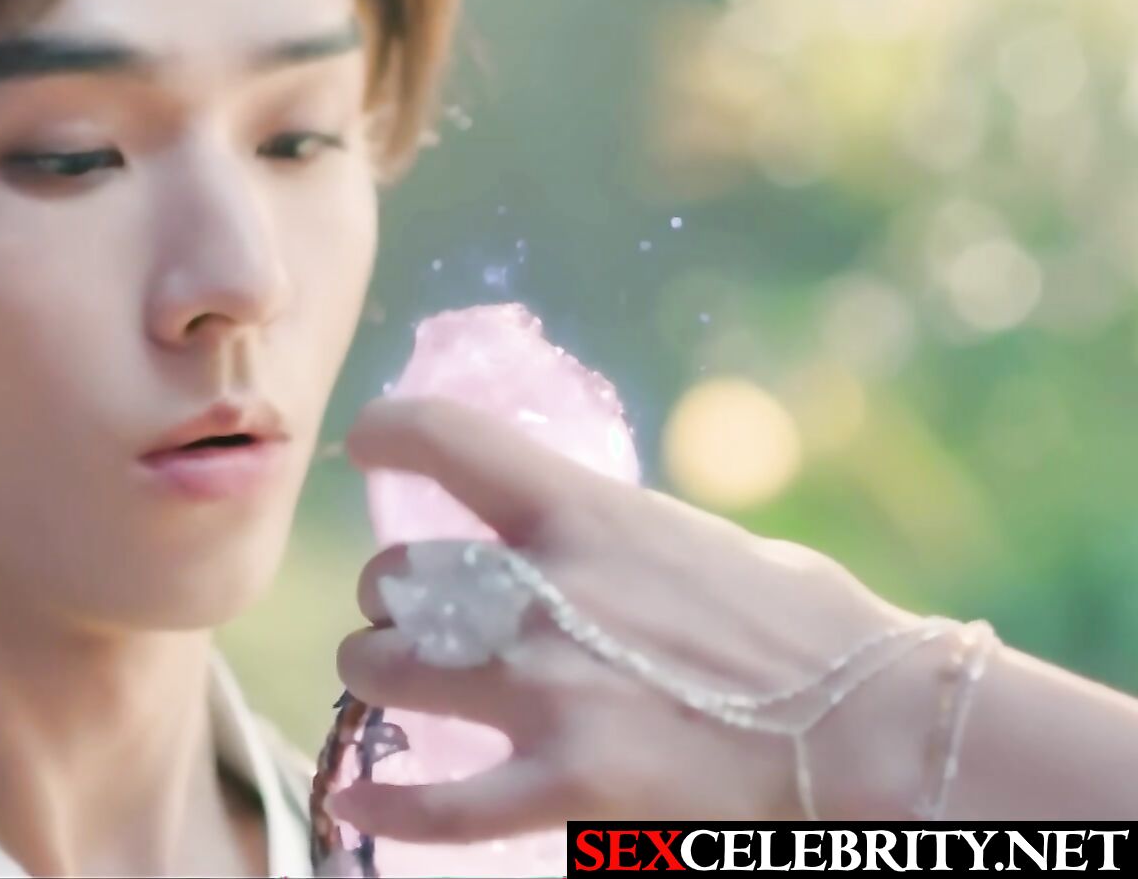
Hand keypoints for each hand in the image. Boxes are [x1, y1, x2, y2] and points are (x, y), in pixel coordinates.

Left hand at [329, 396, 918, 841]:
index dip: (389, 429)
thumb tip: (555, 538)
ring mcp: (546, 691)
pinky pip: (436, 804)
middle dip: (395, 599)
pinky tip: (356, 794)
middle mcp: (543, 593)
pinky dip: (384, 800)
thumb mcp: (691, 544)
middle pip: (395, 579)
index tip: (367, 439)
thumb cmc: (804, 626)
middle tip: (419, 616)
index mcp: (582, 513)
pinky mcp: (566, 785)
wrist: (877, 732)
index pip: (445, 437)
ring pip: (382, 672)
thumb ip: (603, 539)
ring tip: (394, 685)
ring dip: (379, 674)